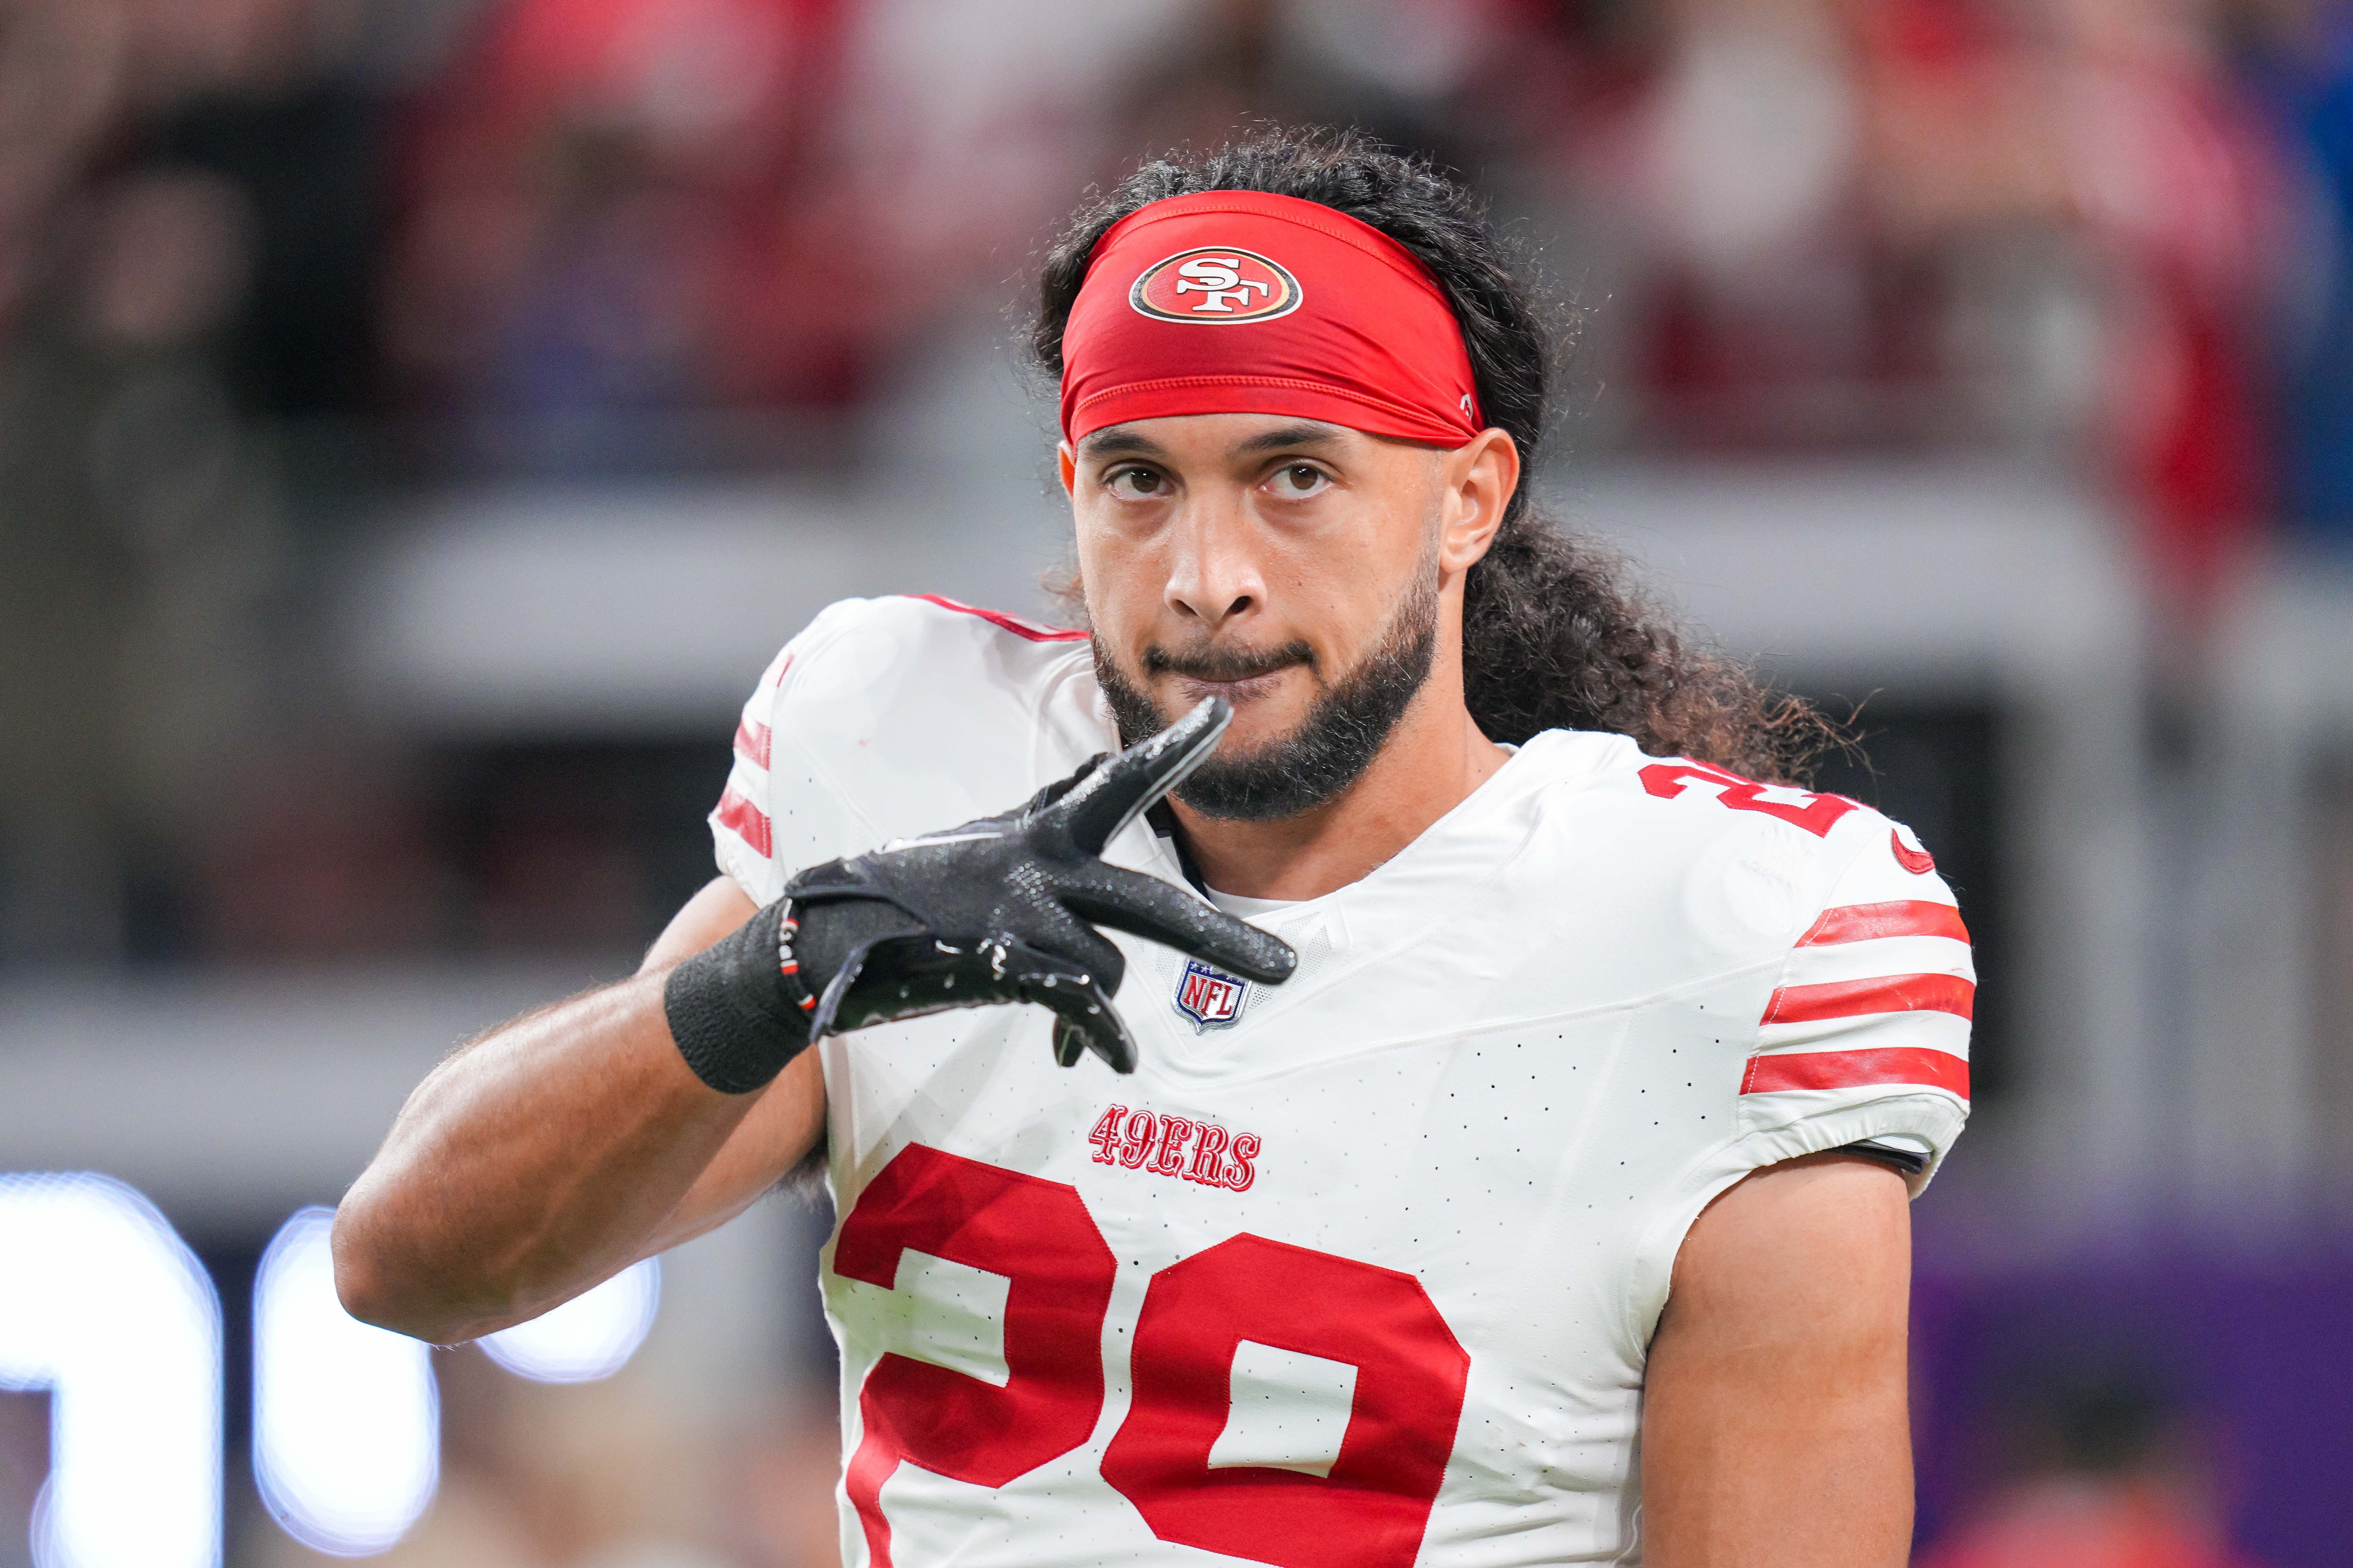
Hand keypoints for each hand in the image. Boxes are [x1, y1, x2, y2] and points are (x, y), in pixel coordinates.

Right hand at [783, 696, 1294, 1070]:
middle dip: (1224, 937)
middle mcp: (1042, 865)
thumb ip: (1053, 801)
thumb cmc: (919, 886)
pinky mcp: (1004, 963)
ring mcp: (1024, 915)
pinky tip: (1105, 1060)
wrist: (834, 935)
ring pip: (1110, 966)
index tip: (1221, 714)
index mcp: (1044, 831)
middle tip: (1289, 969)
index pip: (1121, 783)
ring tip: (1084, 1033)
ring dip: (1101, 1006)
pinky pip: (1079, 1007)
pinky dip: (1099, 1036)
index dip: (1172, 751)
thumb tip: (1103, 761)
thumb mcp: (992, 835)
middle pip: (1154, 904)